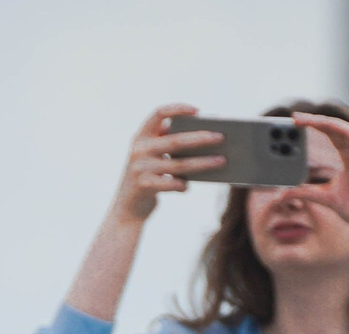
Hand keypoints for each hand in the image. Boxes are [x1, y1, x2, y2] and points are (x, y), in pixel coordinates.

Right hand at [114, 103, 221, 222]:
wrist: (126, 208)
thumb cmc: (148, 177)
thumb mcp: (152, 156)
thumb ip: (168, 144)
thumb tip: (205, 136)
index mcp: (141, 136)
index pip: (159, 113)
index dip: (178, 109)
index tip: (198, 111)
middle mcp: (139, 149)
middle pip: (176, 140)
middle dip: (201, 138)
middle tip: (221, 137)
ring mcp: (141, 168)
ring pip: (179, 164)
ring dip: (203, 163)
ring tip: (222, 160)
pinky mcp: (144, 186)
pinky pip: (172, 184)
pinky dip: (183, 185)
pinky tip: (189, 186)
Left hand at [284, 111, 348, 247]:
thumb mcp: (325, 198)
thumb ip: (305, 193)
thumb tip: (284, 194)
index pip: (332, 135)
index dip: (315, 126)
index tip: (296, 123)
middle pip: (336, 128)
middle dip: (315, 120)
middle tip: (295, 118)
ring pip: (345, 129)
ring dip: (325, 122)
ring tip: (306, 120)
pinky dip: (343, 130)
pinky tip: (328, 125)